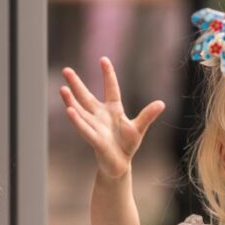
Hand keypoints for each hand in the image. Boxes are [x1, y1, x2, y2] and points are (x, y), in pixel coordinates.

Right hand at [59, 57, 164, 178]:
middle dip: (76, 84)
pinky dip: (77, 120)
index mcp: (113, 110)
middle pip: (86, 97)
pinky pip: (84, 128)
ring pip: (80, 111)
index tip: (103, 59)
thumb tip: (161, 103)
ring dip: (71, 101)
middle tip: (66, 70)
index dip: (108, 75)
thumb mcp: (139, 128)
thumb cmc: (127, 145)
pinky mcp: (94, 139)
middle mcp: (100, 116)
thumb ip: (148, 115)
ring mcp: (95, 127)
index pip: (111, 89)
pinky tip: (69, 110)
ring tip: (62, 89)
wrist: (119, 164)